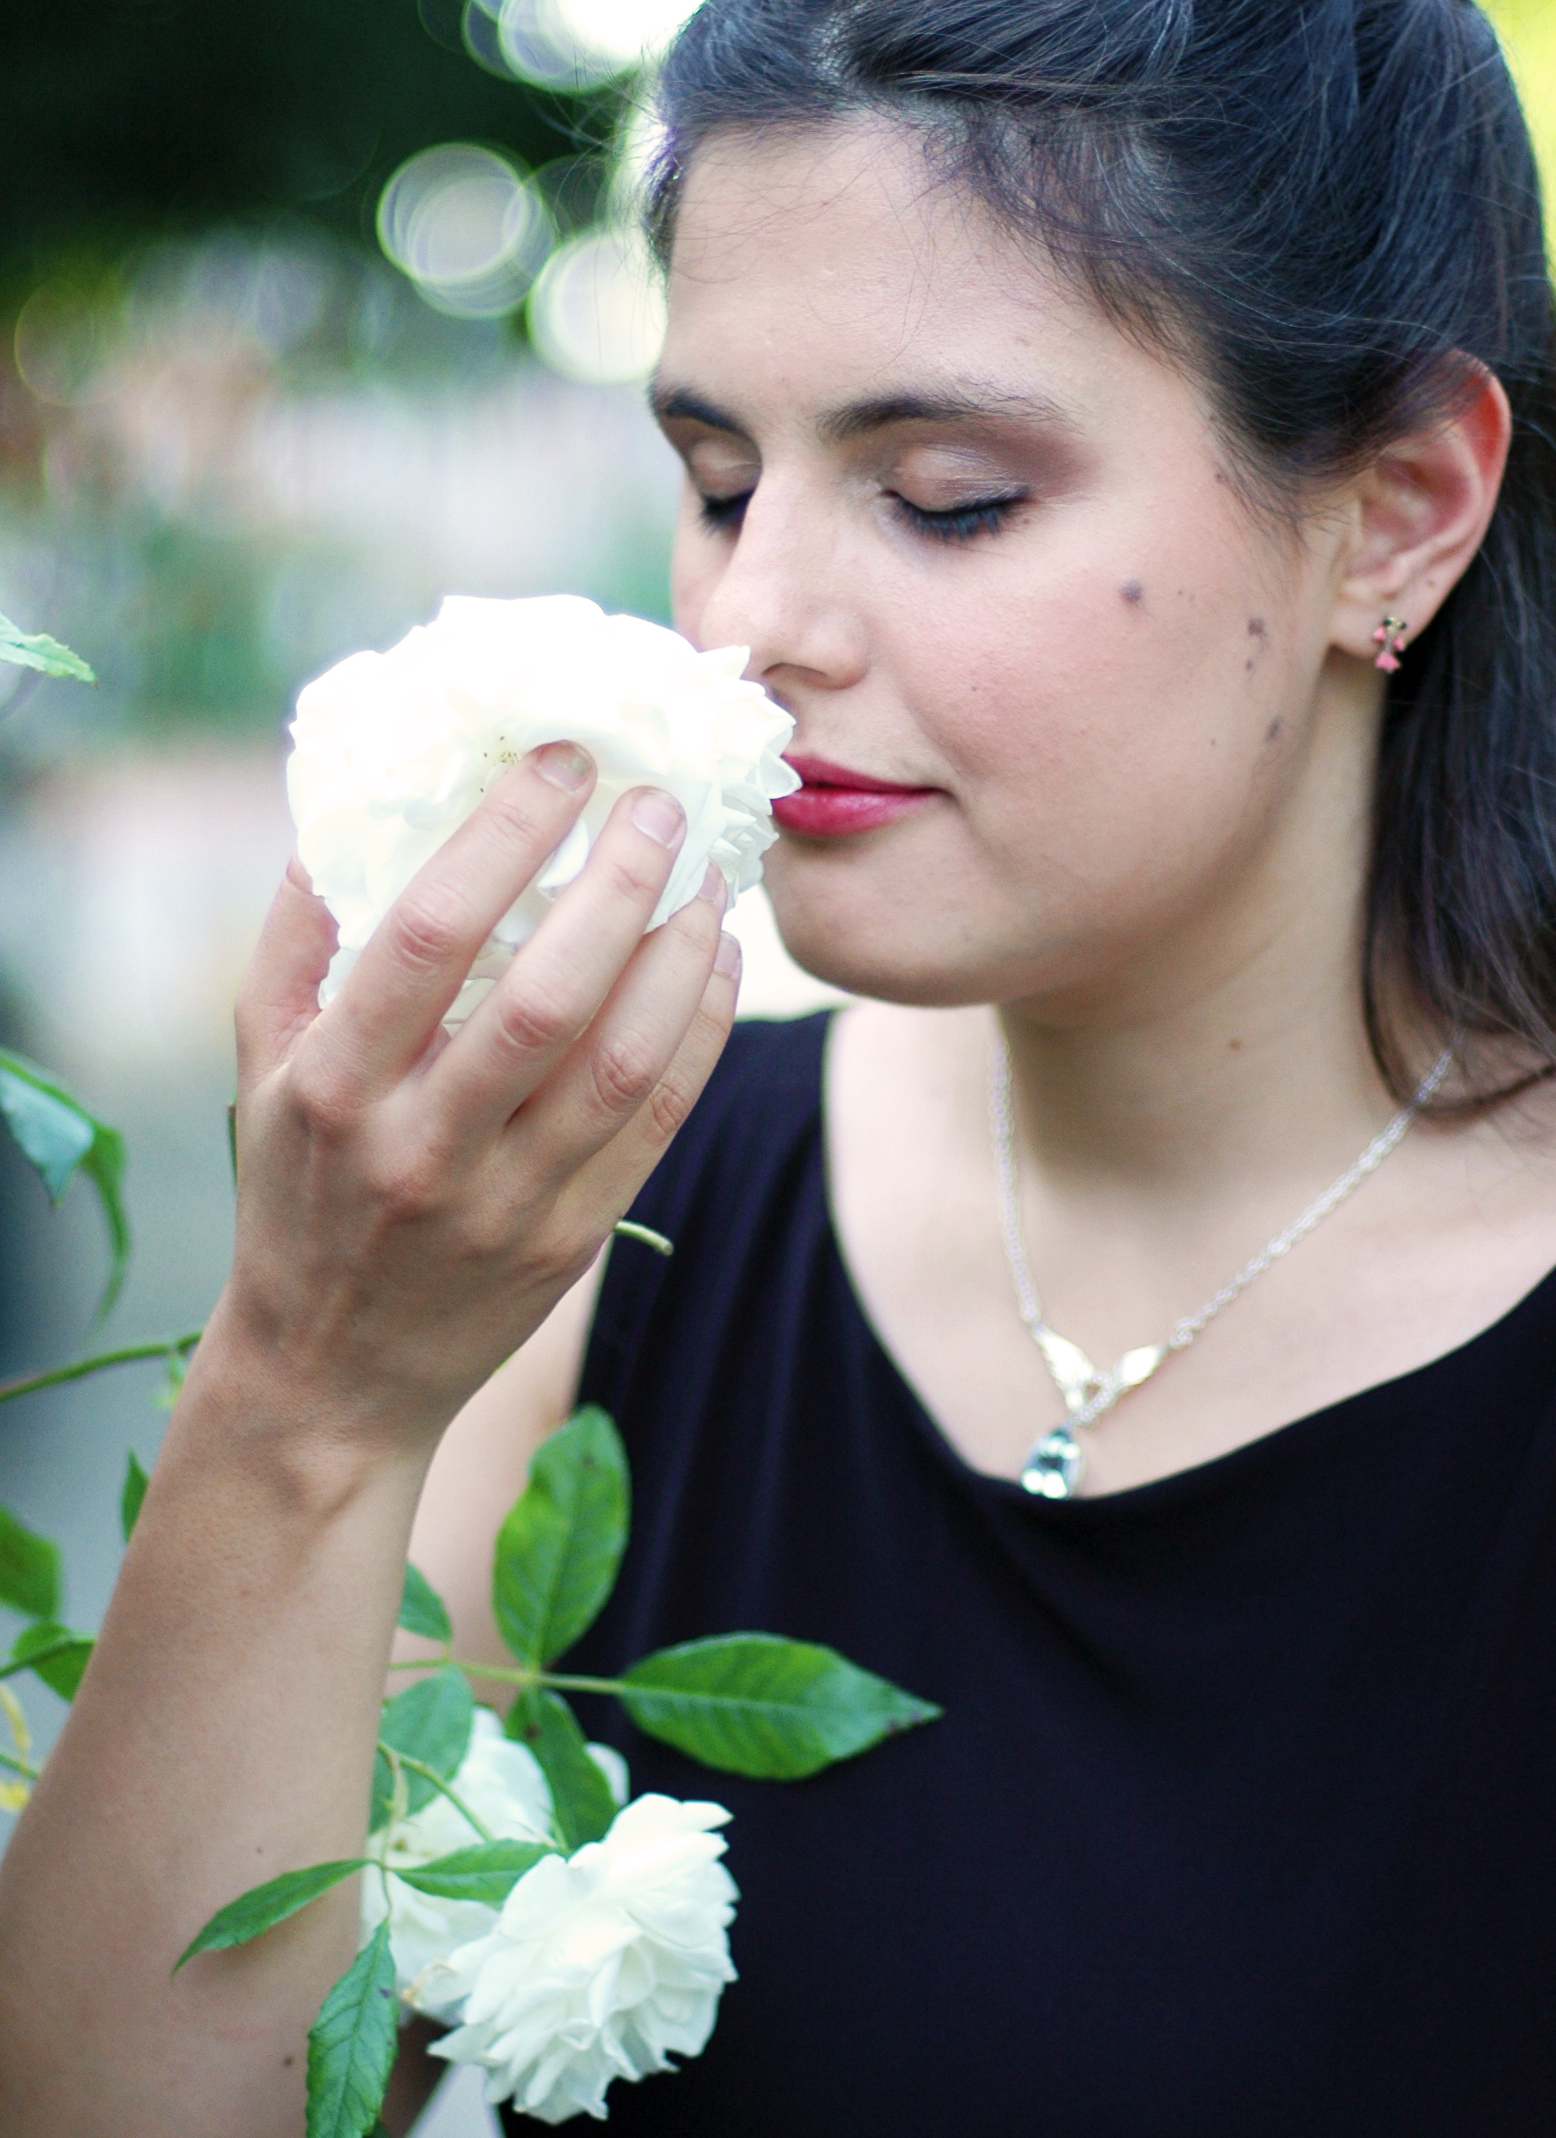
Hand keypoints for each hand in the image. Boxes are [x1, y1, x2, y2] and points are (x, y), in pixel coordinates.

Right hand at [217, 743, 739, 1454]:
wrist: (331, 1376)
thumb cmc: (295, 1188)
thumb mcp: (259, 1062)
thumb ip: (298, 931)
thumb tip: (350, 793)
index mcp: (334, 1085)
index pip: (428, 933)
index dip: (505, 835)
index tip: (561, 761)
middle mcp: (418, 1145)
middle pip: (545, 995)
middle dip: (616, 884)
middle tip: (660, 805)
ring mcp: (504, 1201)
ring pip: (621, 1062)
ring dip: (678, 957)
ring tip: (705, 877)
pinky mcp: (571, 1241)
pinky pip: (657, 1123)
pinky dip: (699, 1034)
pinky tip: (715, 966)